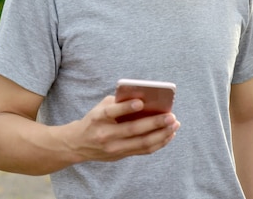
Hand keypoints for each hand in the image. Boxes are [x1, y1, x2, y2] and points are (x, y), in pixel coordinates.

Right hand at [64, 96, 179, 162]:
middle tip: (171, 116)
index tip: (141, 102)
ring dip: (161, 134)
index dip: (127, 108)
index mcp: (98, 118)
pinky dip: (158, 143)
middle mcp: (105, 134)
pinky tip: (169, 134)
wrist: (77, 144)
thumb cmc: (95, 119)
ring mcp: (113, 148)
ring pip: (142, 143)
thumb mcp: (101, 107)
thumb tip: (146, 97)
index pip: (112, 112)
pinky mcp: (120, 156)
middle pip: (133, 130)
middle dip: (155, 123)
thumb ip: (119, 102)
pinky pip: (143, 151)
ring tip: (175, 125)